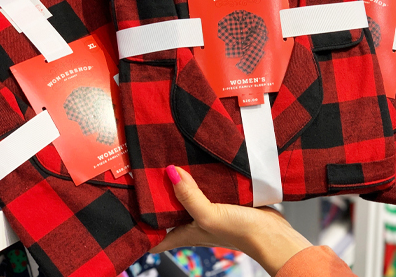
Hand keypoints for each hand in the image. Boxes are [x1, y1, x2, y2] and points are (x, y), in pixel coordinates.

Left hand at [149, 166, 311, 275]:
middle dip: (156, 195)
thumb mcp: (208, 215)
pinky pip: (205, 187)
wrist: (272, 232)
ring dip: (179, 182)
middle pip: (167, 209)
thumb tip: (170, 172)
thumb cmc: (241, 233)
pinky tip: (196, 162)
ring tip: (165, 160)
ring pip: (186, 194)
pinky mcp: (222, 200)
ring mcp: (207, 210)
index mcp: (183, 233)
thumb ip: (189, 196)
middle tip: (142, 172)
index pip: (153, 235)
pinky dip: (200, 177)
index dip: (137, 225)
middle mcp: (192, 222)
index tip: (123, 207)